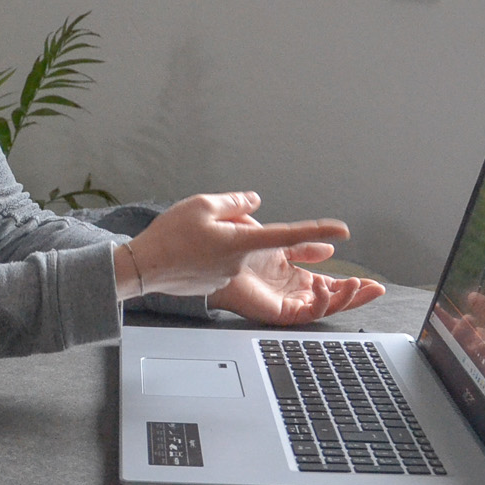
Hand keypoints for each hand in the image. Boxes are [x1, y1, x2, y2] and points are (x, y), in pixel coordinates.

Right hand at [119, 191, 353, 300]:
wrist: (141, 268)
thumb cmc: (169, 236)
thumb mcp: (201, 205)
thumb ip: (234, 202)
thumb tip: (254, 201)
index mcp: (242, 243)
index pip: (289, 235)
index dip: (318, 231)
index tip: (343, 231)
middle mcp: (241, 263)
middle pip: (252, 237)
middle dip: (235, 225)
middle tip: (202, 225)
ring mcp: (229, 275)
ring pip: (236, 249)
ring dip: (219, 239)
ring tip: (188, 235)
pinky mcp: (217, 282)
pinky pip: (223, 261)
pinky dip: (210, 251)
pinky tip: (186, 248)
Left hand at [204, 242, 387, 323]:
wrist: (202, 254)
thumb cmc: (228, 245)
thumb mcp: (274, 239)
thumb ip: (302, 245)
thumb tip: (328, 249)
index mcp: (289, 273)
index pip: (326, 281)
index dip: (348, 283)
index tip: (370, 280)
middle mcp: (289, 290)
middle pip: (330, 299)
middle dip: (356, 296)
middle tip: (376, 290)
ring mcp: (283, 301)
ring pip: (322, 309)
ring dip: (343, 299)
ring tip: (356, 286)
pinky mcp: (274, 311)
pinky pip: (303, 314)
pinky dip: (320, 304)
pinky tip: (326, 290)